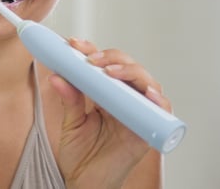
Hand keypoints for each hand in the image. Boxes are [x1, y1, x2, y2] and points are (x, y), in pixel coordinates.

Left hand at [48, 38, 170, 188]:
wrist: (86, 183)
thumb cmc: (80, 154)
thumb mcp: (70, 123)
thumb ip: (69, 100)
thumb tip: (57, 75)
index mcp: (105, 94)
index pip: (103, 64)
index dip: (92, 50)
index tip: (74, 44)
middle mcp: (125, 99)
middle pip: (127, 67)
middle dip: (110, 57)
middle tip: (90, 59)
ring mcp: (138, 112)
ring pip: (146, 82)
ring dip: (130, 72)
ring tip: (109, 72)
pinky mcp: (149, 129)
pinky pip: (162, 110)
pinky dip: (158, 99)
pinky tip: (146, 92)